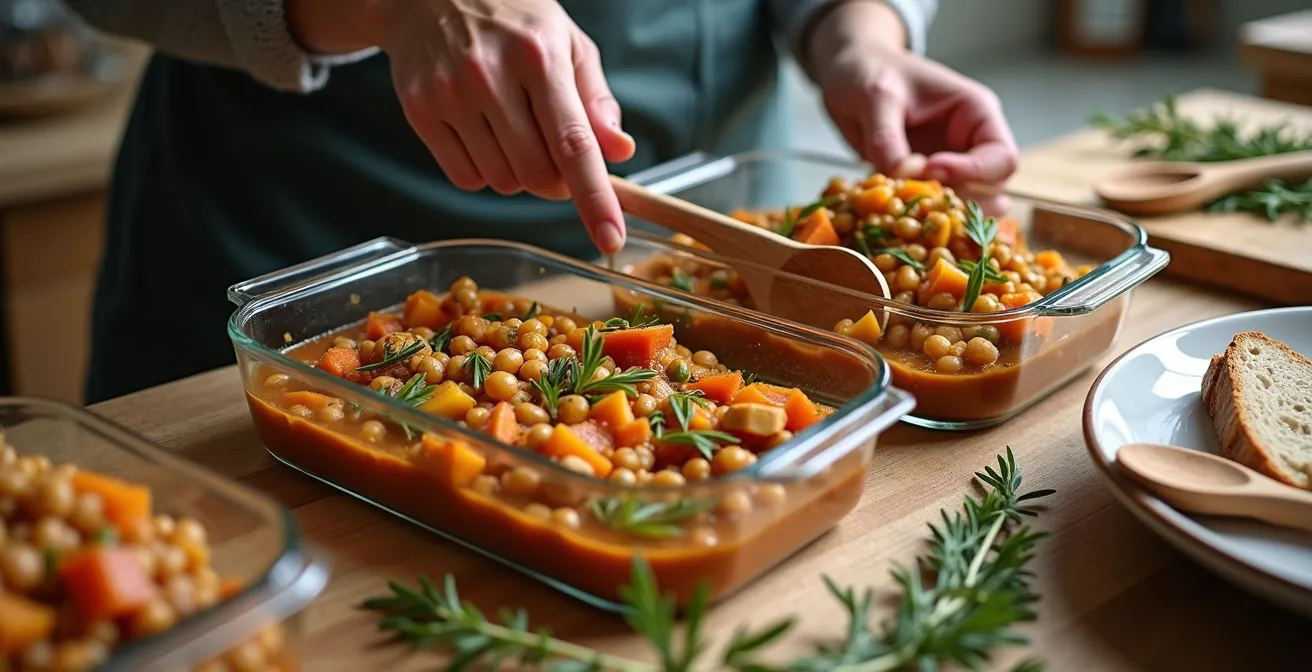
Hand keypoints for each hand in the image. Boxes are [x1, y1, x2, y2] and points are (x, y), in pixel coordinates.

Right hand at [364, 0, 634, 251]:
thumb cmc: (512, 20)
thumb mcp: (567, 43)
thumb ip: (595, 101)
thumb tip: (619, 152)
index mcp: (539, 56)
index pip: (574, 144)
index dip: (595, 197)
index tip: (610, 238)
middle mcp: (491, 76)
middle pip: (538, 175)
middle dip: (555, 181)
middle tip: (553, 151)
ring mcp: (450, 95)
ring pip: (502, 182)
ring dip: (518, 174)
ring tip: (512, 128)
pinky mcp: (420, 112)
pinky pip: (466, 179)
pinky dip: (483, 172)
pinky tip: (481, 132)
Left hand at [807, 1, 1017, 213]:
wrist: (847, 73)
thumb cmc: (869, 70)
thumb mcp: (876, 96)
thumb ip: (887, 136)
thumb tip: (901, 175)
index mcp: (975, 114)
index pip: (1001, 157)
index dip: (973, 173)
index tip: (932, 171)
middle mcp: (968, 144)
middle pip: (990, 191)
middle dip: (961, 202)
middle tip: (922, 204)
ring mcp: (945, 167)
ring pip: (961, 206)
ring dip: (938, 217)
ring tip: (907, 217)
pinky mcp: (920, 183)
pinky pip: (926, 210)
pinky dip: (912, 220)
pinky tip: (889, 221)